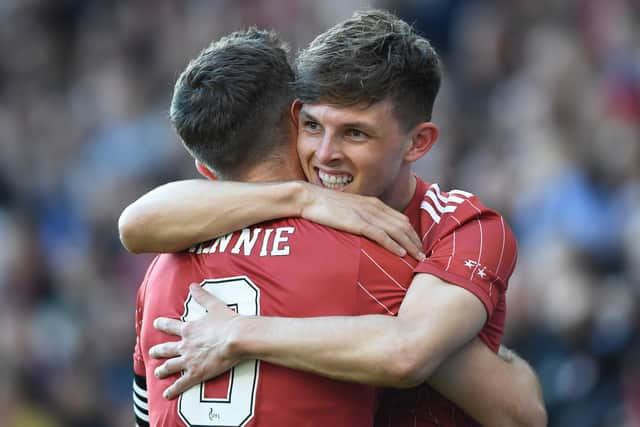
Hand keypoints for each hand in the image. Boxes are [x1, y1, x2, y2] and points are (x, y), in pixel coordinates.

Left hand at [149, 284, 241, 399]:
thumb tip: (193, 285)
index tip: (155, 323)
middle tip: (152, 352)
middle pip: (166, 349)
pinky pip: (181, 384)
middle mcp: (185, 345)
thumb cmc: (228, 321)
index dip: (161, 324)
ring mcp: (189, 360)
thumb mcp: (214, 305)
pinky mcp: (196, 373)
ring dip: (162, 370)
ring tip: (157, 373)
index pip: (170, 326)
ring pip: (170, 366)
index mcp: (189, 329)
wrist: (236, 338)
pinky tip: (166, 395)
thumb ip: (202, 296)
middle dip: (158, 351)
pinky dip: (172, 390)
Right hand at [300, 183, 424, 260]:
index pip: (400, 218)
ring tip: (419, 257)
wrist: (309, 198)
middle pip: (403, 225)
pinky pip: (381, 234)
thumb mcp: (349, 209)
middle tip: (424, 255)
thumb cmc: (325, 206)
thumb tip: (367, 231)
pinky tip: (401, 253)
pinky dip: (393, 244)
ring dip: (410, 245)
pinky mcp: (357, 222)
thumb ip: (361, 217)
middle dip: (416, 241)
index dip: (412, 233)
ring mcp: (366, 214)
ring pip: (396, 230)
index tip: (418, 245)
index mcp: (373, 203)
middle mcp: (374, 207)